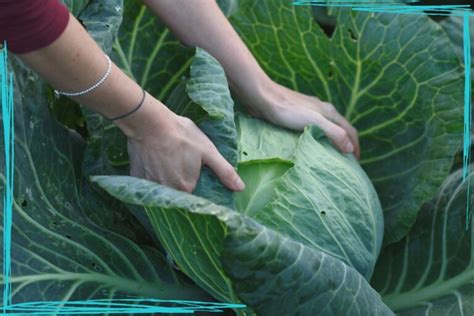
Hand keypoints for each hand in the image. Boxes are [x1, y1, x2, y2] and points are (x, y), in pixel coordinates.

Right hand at [116, 97, 244, 192]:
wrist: (149, 122)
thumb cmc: (181, 135)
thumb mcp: (208, 151)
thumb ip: (225, 171)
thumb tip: (240, 188)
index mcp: (186, 188)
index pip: (195, 198)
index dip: (198, 191)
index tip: (198, 180)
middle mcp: (167, 191)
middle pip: (177, 195)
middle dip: (182, 187)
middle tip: (182, 169)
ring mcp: (150, 185)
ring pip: (162, 189)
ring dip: (167, 183)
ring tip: (170, 167)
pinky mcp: (136, 177)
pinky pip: (146, 184)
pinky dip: (152, 178)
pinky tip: (155, 165)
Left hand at [241, 80, 359, 159]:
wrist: (262, 97)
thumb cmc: (287, 110)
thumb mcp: (314, 122)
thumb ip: (333, 133)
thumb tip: (349, 149)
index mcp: (329, 112)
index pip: (350, 131)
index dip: (355, 147)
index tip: (355, 164)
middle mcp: (322, 111)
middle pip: (340, 130)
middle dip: (346, 145)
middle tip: (344, 163)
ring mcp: (308, 112)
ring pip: (326, 130)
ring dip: (331, 143)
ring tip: (329, 158)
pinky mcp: (295, 116)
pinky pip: (312, 130)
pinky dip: (317, 140)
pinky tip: (309, 148)